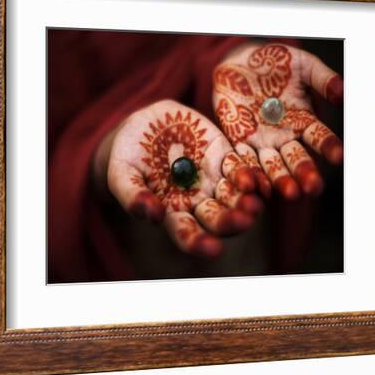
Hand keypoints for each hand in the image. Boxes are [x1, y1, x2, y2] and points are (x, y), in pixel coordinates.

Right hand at [94, 100, 262, 257]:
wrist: (143, 125)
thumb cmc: (128, 156)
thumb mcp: (121, 174)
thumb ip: (132, 196)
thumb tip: (152, 216)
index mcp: (172, 211)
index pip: (187, 233)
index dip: (199, 243)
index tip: (213, 249)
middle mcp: (197, 200)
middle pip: (218, 218)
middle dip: (231, 222)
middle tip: (242, 221)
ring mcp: (212, 178)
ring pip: (235, 195)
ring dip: (246, 201)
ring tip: (253, 203)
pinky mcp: (222, 154)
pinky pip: (239, 166)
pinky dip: (248, 174)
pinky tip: (254, 179)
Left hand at [213, 42, 343, 198]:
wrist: (238, 62)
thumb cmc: (274, 63)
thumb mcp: (301, 65)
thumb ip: (321, 78)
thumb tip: (342, 92)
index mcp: (304, 120)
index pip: (320, 137)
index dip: (328, 146)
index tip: (338, 156)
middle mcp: (285, 136)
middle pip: (297, 159)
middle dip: (305, 173)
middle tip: (313, 188)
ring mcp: (262, 141)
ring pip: (272, 165)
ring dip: (280, 179)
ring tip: (289, 192)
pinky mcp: (238, 141)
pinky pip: (244, 159)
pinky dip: (250, 171)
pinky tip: (256, 185)